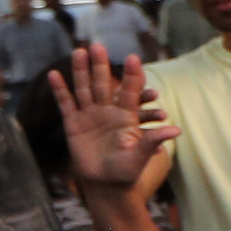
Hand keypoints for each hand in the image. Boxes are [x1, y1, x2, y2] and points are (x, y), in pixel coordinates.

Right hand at [51, 47, 171, 191]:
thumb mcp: (140, 155)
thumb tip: (176, 131)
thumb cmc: (128, 170)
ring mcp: (90, 115)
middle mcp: (108, 111)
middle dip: (101, 66)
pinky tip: (54, 74)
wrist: (106, 183)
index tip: (133, 58)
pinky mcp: (73, 124)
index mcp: (126, 116)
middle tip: (99, 46)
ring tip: (79, 51)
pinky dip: (60, 89)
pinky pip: (66, 104)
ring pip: (84, 88)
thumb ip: (153, 141)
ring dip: (81, 71)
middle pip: (104, 84)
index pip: (131, 92)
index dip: (132, 76)